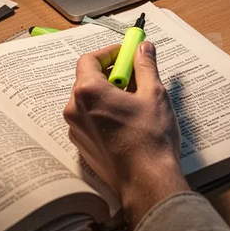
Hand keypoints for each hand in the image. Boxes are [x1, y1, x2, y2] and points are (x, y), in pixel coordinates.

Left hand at [64, 41, 189, 227]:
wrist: (146, 181)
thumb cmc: (150, 139)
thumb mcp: (154, 94)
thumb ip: (145, 66)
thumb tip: (143, 49)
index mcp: (89, 92)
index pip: (90, 59)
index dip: (110, 53)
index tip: (128, 54)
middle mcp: (75, 110)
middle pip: (88, 79)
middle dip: (112, 73)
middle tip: (136, 76)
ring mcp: (77, 130)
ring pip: (90, 100)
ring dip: (109, 93)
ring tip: (136, 100)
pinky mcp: (83, 145)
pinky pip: (91, 119)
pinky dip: (105, 112)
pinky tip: (129, 120)